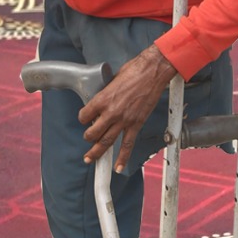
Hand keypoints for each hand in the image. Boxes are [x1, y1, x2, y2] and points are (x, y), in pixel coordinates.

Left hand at [79, 45, 178, 172]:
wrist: (154, 71)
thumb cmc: (135, 70)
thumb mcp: (112, 79)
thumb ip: (106, 93)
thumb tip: (103, 98)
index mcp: (102, 99)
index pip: (84, 116)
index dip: (83, 117)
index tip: (86, 118)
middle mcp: (111, 112)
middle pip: (92, 133)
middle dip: (88, 137)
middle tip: (88, 139)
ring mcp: (124, 120)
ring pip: (106, 142)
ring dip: (96, 152)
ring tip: (90, 159)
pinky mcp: (136, 123)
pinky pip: (127, 144)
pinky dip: (122, 157)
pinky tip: (118, 167)